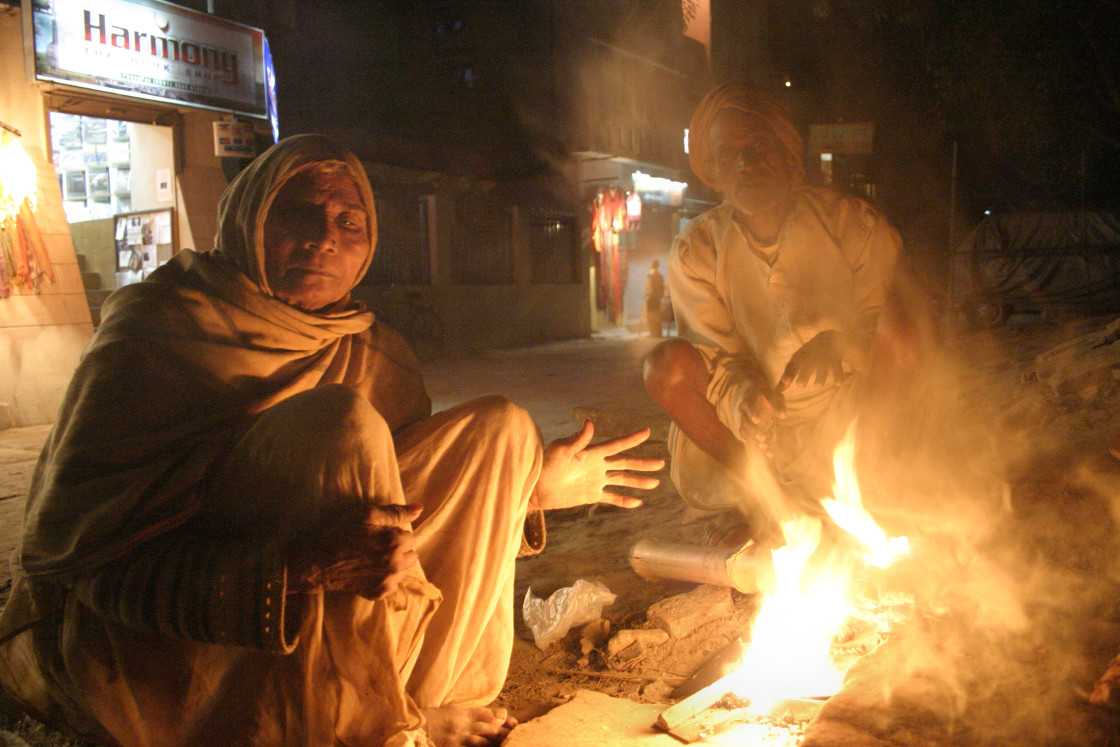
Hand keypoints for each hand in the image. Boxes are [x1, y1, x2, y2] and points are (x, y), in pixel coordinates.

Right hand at [287, 503, 420, 599]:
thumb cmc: (340, 533)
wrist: (316, 561)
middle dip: (399, 549)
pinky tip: (370, 572)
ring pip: (403, 570)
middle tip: (377, 546)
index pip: (410, 536)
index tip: (379, 534)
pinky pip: (392, 585)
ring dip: (395, 564)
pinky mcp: (378, 594)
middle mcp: (396, 564)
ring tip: (373, 559)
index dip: (395, 533)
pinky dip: (385, 579)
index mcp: (396, 543)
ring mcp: (388, 582)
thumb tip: (419, 509)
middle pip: (411, 555)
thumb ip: (395, 512)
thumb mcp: (366, 515)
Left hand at [530, 421, 662, 511]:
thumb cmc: (545, 464)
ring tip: (655, 483)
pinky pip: (612, 497)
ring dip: (638, 481)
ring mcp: (596, 480)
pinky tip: (637, 503)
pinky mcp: (591, 494)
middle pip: (625, 463)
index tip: (647, 432)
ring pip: (622, 480)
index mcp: (592, 453)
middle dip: (643, 463)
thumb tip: (589, 423)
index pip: (616, 445)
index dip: (632, 439)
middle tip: (661, 463)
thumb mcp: (560, 450)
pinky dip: (624, 500)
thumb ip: (577, 439)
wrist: (536, 487)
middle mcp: (598, 466)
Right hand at [738, 382, 785, 458]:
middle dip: (753, 431)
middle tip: (762, 438)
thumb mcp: (776, 396)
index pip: (748, 405)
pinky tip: (769, 454)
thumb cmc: (769, 396)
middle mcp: (744, 412)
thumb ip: (779, 405)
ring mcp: (744, 422)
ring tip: (765, 448)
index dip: (752, 413)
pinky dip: (759, 448)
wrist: (759, 397)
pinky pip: (750, 440)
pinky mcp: (748, 431)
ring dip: (754, 441)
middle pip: (745, 422)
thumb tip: (782, 416)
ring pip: (746, 433)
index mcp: (749, 400)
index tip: (757, 420)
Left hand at [777, 330, 845, 391]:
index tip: (785, 382)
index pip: (792, 366)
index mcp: (798, 358)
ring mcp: (823, 357)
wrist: (827, 339)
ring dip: (820, 375)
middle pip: (807, 366)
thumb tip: (776, 391)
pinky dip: (838, 374)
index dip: (788, 374)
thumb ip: (788, 377)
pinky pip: (837, 366)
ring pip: (822, 366)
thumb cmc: (807, 356)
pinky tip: (837, 383)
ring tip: (818, 385)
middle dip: (804, 374)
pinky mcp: (836, 358)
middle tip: (800, 385)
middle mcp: (810, 357)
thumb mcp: (796, 364)